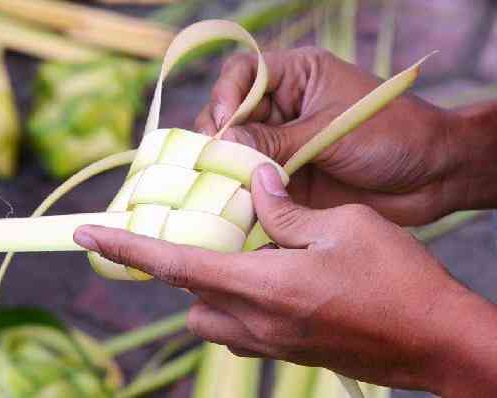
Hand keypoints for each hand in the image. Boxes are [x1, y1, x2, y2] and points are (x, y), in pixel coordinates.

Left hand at [74, 164, 496, 396]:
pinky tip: (277, 279)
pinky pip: (243, 330)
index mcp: (264, 286)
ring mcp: (274, 344)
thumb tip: (257, 185)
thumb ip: (288, 209)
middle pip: (190, 297)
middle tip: (209, 235)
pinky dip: (242, 302)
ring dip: (214, 288)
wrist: (440, 343)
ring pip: (213, 319)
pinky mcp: (291, 353)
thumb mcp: (345, 226)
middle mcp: (258, 322)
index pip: (175, 263)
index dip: (126, 246)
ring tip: (249, 256)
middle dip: (185, 268)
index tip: (86, 235)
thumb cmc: (399, 280)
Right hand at [195, 47, 461, 225]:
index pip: (244, 74)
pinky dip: (243, 194)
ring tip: (220, 185)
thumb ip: (276, 140)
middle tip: (214, 161)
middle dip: (218, 135)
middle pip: (231, 114)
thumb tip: (222, 146)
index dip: (226, 94)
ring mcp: (285, 146)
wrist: (432, 176)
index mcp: (297, 77)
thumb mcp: (330, 130)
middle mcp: (284, 110)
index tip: (224, 124)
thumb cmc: (391, 134)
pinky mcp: (289, 180)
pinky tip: (234, 204)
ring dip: (226, 167)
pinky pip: (255, 184)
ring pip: (238, 151)